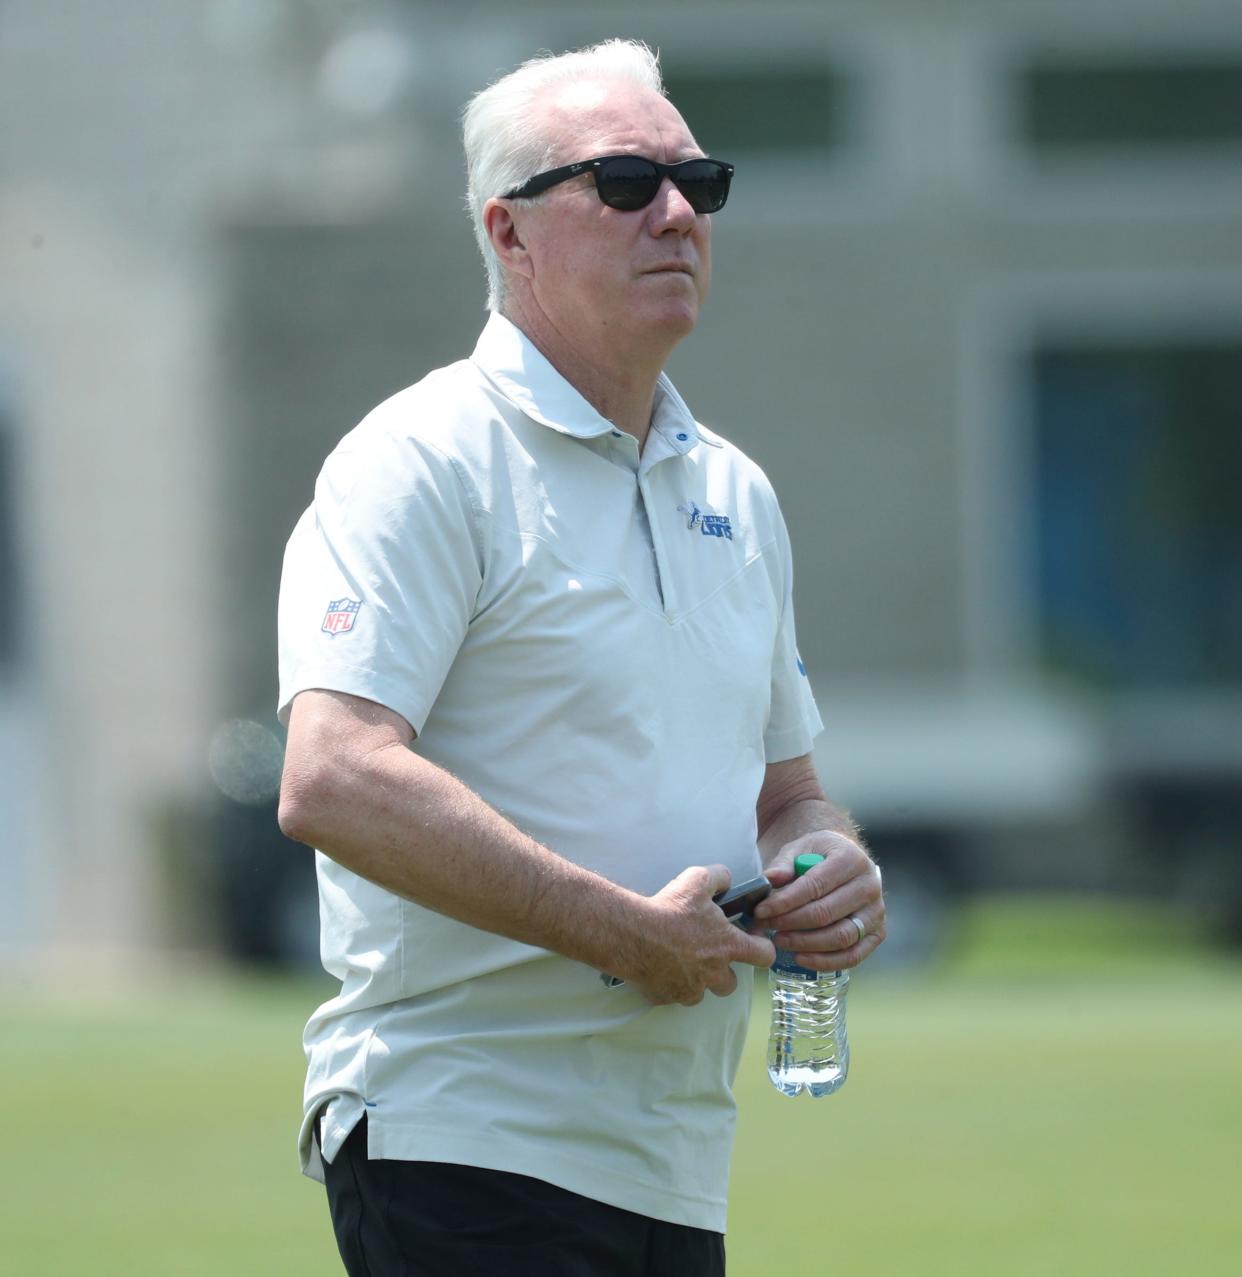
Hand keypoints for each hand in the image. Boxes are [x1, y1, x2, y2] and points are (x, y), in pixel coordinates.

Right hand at [624, 865, 775, 1005]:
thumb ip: (719, 877)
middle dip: (723, 972)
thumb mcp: (698, 879)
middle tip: (706, 955)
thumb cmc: (669, 908)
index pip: (764, 956)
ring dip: (695, 980)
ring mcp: (689, 989)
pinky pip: (673, 995)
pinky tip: (658, 966)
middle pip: (730, 984)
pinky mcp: (666, 997)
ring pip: (700, 992)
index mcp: (727, 946)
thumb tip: (727, 880)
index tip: (753, 943)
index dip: (762, 949)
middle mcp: (713, 973)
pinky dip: (668, 984)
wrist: (632, 933)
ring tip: (679, 961)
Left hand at [751, 832, 884, 969]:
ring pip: (840, 937)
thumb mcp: (800, 848)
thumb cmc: (819, 856)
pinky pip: (853, 955)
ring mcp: (876, 911)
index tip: (761, 911)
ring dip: (805, 943)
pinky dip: (826, 961)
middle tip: (766, 926)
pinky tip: (801, 958)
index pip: (815, 885)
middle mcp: (869, 885)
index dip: (785, 901)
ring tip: (779, 941)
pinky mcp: (877, 933)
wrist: (845, 863)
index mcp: (851, 859)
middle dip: (791, 923)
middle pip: (826, 913)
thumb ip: (784, 863)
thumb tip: (770, 879)